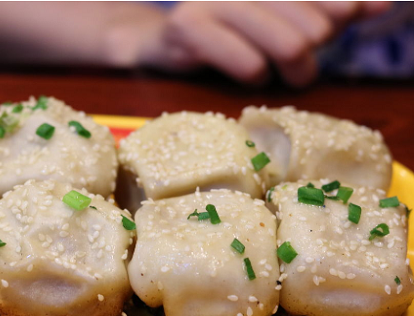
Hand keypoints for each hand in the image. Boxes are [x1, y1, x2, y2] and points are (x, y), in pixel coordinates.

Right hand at [141, 1, 390, 86]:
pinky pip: (248, 64)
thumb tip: (381, 5)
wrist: (166, 39)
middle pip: (314, 28)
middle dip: (313, 55)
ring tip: (282, 76)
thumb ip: (333, 10)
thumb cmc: (234, 31)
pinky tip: (249, 74)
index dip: (341, 14)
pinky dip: (255, 77)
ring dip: (293, 72)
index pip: (327, 1)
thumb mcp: (287, 17)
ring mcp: (217, 1)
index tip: (336, 26)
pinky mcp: (190, 26)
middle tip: (300, 68)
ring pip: (289, 46)